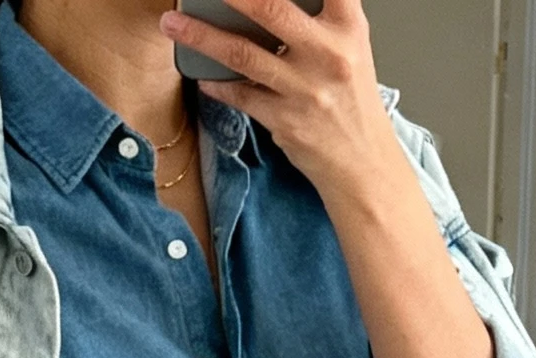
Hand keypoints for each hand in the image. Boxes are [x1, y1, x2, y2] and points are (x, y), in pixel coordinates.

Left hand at [159, 0, 399, 207]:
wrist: (363, 163)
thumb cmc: (351, 101)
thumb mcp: (349, 47)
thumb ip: (318, 18)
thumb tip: (264, 6)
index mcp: (347, 26)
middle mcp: (327, 53)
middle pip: (270, 8)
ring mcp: (305, 89)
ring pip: (242, 54)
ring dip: (201, 36)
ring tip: (172, 24)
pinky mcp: (285, 121)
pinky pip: (241, 96)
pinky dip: (217, 85)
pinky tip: (201, 74)